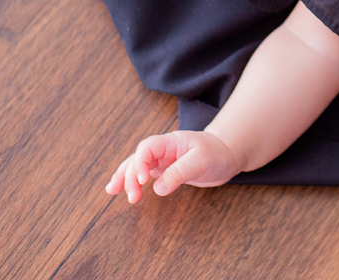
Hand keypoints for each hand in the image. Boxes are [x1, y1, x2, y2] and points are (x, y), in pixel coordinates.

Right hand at [105, 130, 241, 202]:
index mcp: (171, 142)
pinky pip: (143, 174)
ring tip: (112, 190)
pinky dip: (132, 181)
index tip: (143, 181)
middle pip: (138, 159)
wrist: (226, 154)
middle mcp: (162, 150)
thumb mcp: (200, 162)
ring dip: (125, 178)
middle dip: (131, 176)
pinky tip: (121, 188)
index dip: (140, 163)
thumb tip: (158, 189)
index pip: (147, 148)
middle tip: (132, 197)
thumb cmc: (216, 153)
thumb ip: (179, 173)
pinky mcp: (164, 170)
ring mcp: (161, 160)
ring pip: (136, 166)